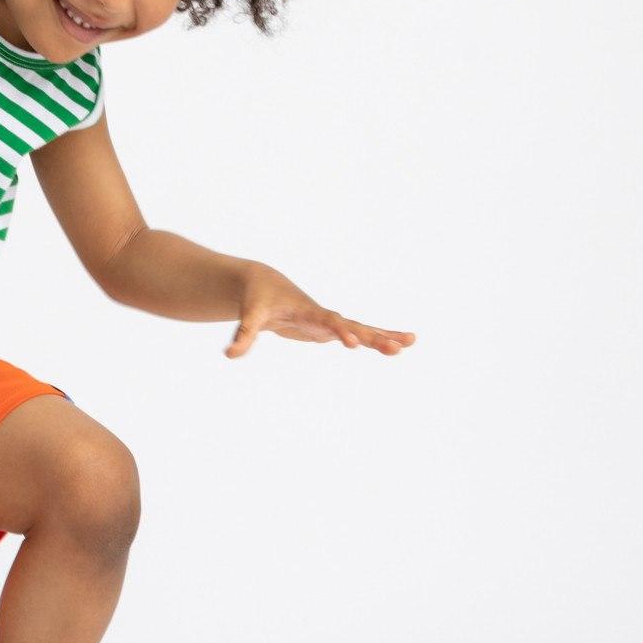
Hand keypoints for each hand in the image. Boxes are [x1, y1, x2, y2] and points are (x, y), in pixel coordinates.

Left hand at [224, 264, 416, 358]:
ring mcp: (331, 322)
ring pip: (362, 329)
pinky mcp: (333, 329)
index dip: (340, 331)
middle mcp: (325, 315)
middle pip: (353, 326)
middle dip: (374, 336)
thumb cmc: (258, 300)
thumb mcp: (250, 316)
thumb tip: (229, 355)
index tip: (353, 342)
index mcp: (308, 311)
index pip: (327, 322)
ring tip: (412, 342)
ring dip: (385, 336)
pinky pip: (361, 335)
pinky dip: (379, 338)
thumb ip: (243, 335)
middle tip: (398, 347)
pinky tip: (400, 344)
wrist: (264, 287)